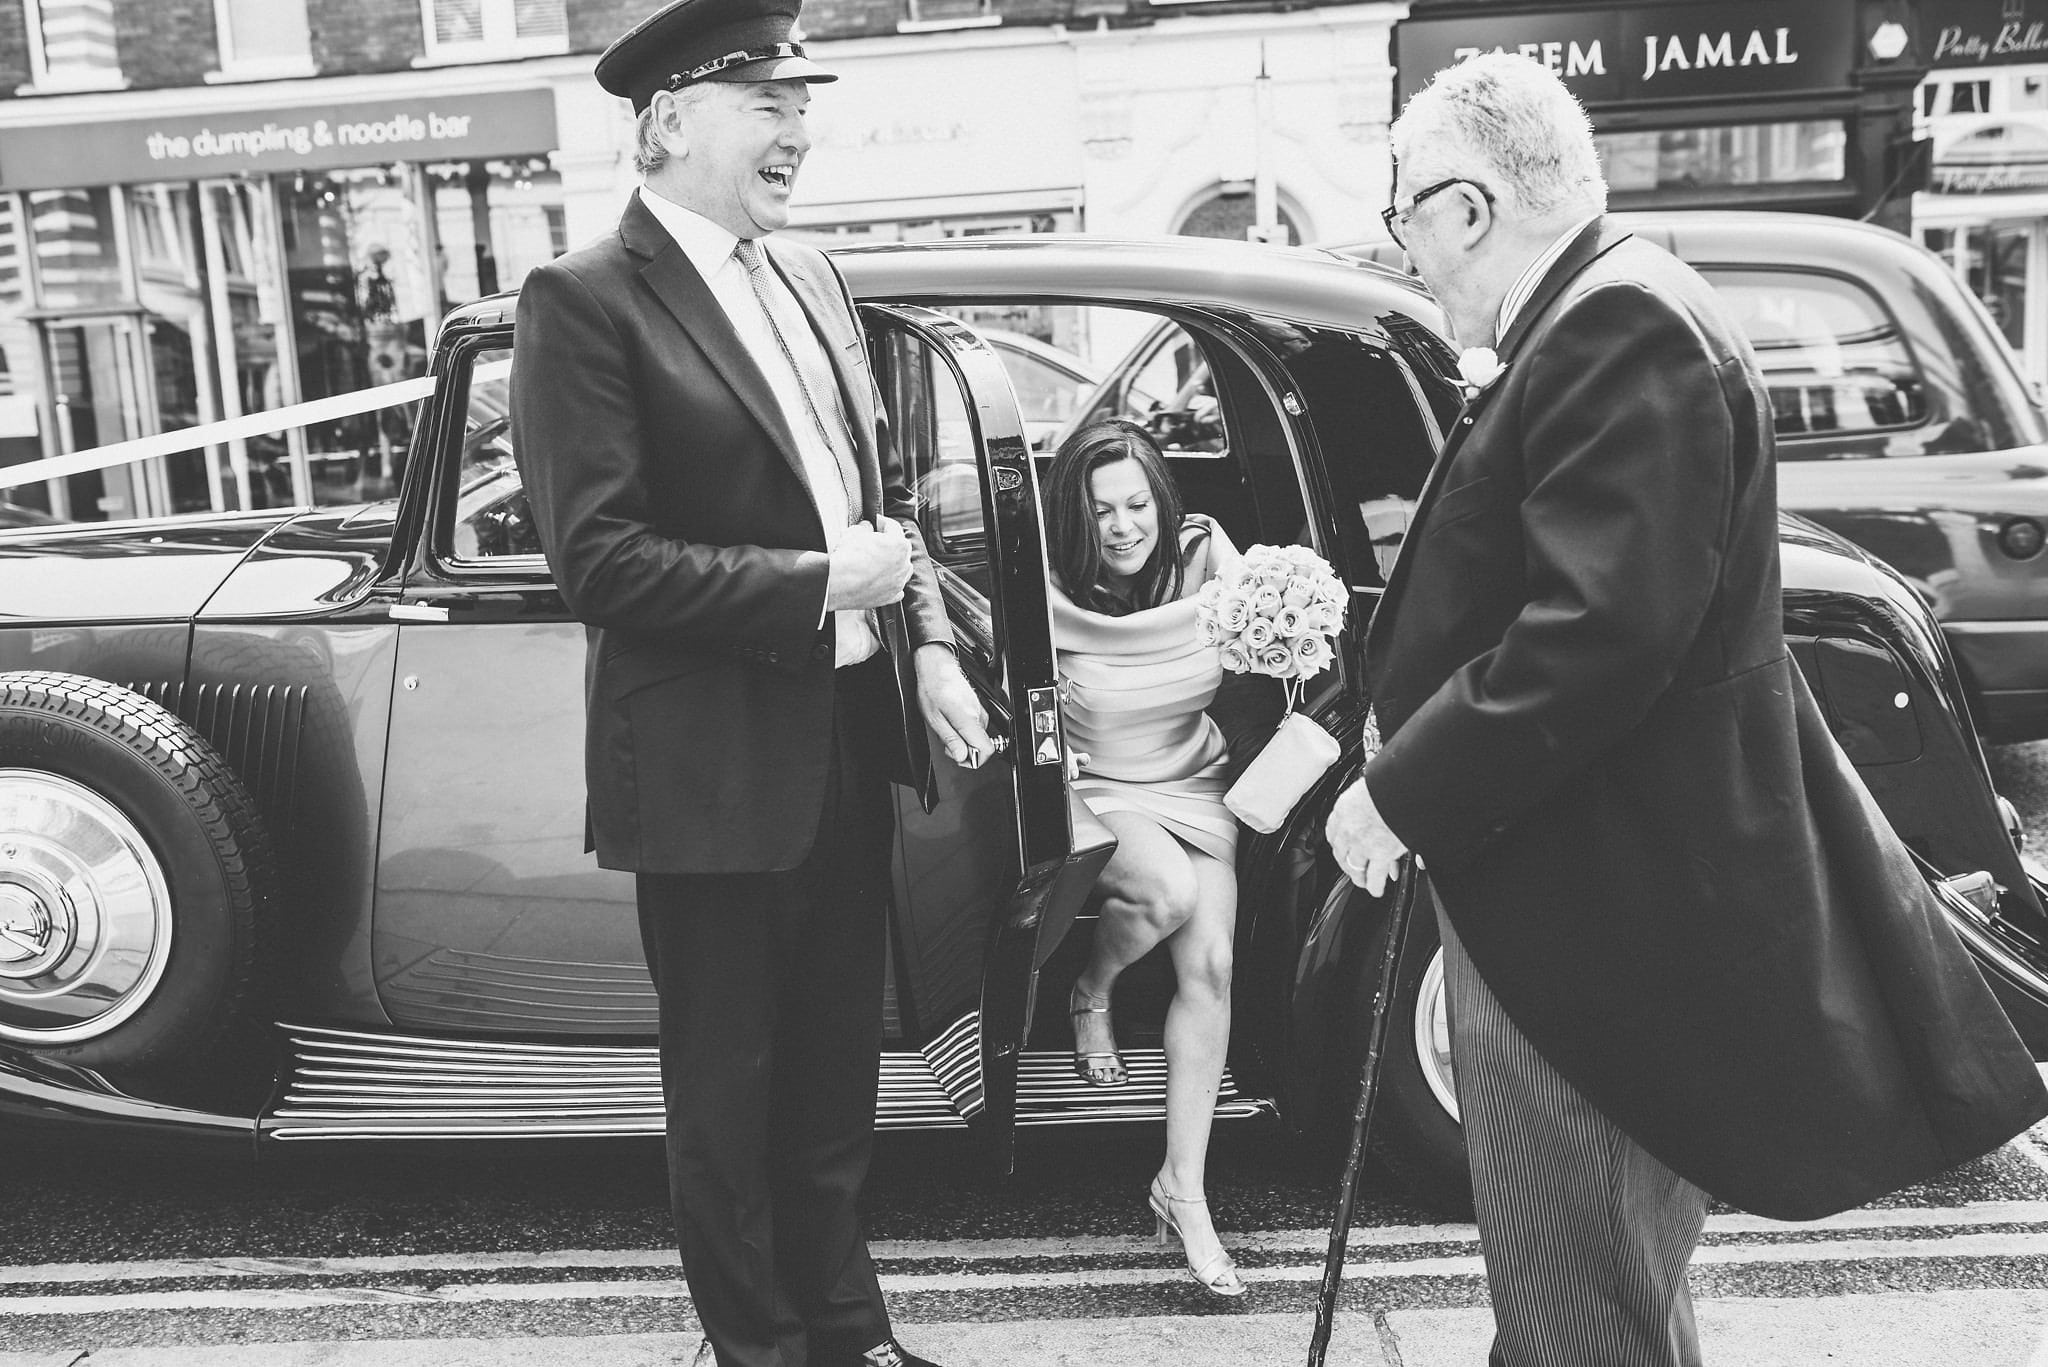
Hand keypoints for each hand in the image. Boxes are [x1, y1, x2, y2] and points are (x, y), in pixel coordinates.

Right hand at [827, 518, 912, 610]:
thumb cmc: (848, 558)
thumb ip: (865, 528)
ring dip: (892, 564)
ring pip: (900, 569)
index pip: (893, 527)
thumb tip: (866, 528)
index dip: (881, 522)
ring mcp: (898, 582)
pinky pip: (895, 589)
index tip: (874, 521)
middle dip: (887, 543)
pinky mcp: (889, 597)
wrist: (838, 583)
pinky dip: (889, 584)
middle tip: (873, 541)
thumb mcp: (854, 532)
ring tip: (876, 561)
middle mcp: (903, 564)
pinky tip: (881, 581)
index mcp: (899, 544)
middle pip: (899, 549)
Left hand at [915, 643, 995, 767]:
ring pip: (978, 736)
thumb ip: (951, 739)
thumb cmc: (933, 689)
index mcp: (968, 720)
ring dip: (963, 739)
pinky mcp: (977, 707)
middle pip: (981, 745)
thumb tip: (961, 756)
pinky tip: (952, 722)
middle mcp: (978, 715)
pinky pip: (976, 726)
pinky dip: (964, 729)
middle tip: (946, 742)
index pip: (987, 749)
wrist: (936, 667)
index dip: (974, 760)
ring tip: (947, 728)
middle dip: (964, 749)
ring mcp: (980, 710)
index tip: (960, 757)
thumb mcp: (935, 719)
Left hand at [1325, 777, 1407, 897]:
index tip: (1342, 848)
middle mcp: (1348, 828)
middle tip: (1352, 870)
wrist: (1403, 786)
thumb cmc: (1390, 781)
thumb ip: (1366, 799)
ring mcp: (1362, 843)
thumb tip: (1372, 792)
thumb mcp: (1369, 787)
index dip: (1338, 843)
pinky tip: (1376, 890)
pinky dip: (1375, 886)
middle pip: (1341, 853)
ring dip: (1359, 877)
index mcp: (1344, 809)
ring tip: (1363, 882)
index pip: (1333, 832)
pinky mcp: (1380, 853)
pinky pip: (1374, 876)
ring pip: (1354, 867)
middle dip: (1346, 864)